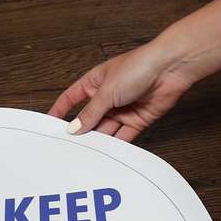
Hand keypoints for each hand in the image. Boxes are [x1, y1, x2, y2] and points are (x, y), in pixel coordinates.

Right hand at [47, 42, 198, 140]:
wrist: (170, 69)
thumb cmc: (139, 66)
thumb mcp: (107, 91)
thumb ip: (90, 113)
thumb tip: (74, 128)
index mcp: (95, 82)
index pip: (72, 98)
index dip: (60, 111)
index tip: (50, 125)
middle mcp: (108, 96)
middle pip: (89, 118)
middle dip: (81, 132)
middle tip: (69, 147)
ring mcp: (122, 109)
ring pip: (105, 130)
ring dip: (98, 140)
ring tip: (87, 154)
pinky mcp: (137, 120)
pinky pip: (123, 136)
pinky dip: (116, 145)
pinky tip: (108, 153)